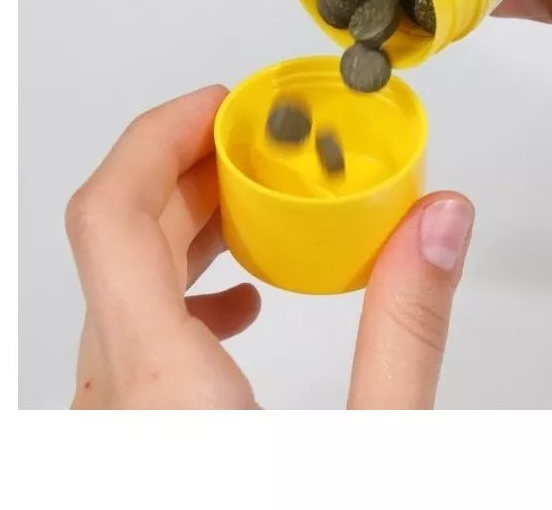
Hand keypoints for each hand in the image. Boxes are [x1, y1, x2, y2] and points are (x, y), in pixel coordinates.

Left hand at [65, 85, 473, 407]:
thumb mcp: (376, 446)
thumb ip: (407, 331)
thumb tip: (438, 222)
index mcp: (161, 390)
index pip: (112, 215)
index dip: (158, 135)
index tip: (221, 105)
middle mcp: (114, 402)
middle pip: (119, 233)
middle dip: (192, 166)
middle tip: (262, 138)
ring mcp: (114, 421)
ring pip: (119, 281)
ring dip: (185, 221)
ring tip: (260, 200)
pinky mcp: (133, 433)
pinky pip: (128, 330)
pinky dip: (178, 285)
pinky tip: (243, 297)